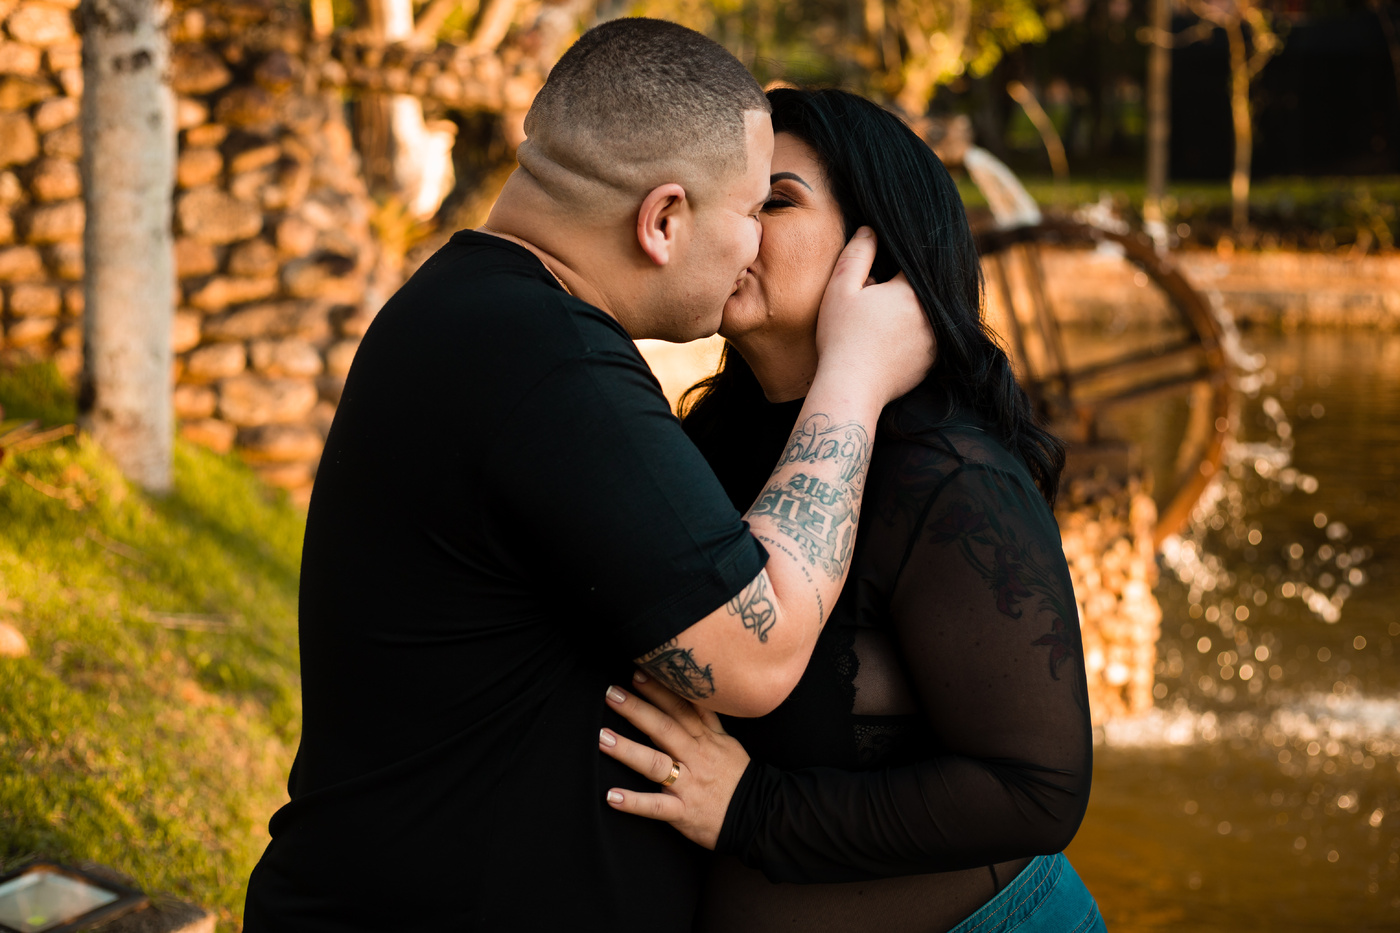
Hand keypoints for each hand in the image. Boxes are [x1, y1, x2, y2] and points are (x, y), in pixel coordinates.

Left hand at [600, 670, 750, 849]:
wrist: (760, 816)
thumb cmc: (738, 777)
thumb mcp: (727, 742)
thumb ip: (706, 720)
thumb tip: (689, 693)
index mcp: (707, 739)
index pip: (682, 708)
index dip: (660, 690)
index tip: (638, 673)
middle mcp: (697, 757)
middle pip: (665, 728)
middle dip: (637, 710)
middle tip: (611, 694)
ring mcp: (689, 784)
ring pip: (657, 764)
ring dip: (628, 750)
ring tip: (603, 738)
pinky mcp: (684, 812)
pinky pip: (656, 807)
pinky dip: (634, 803)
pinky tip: (611, 796)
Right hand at [814, 226, 935, 404]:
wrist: (851, 388)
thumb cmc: (841, 338)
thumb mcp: (841, 289)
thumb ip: (857, 255)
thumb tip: (871, 230)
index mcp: (911, 290)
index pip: (915, 262)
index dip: (899, 260)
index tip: (885, 266)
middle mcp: (932, 313)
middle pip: (925, 287)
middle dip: (905, 285)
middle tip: (883, 293)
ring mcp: (936, 339)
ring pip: (930, 312)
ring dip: (914, 308)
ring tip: (886, 315)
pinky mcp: (933, 360)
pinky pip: (930, 336)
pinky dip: (916, 332)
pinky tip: (893, 336)